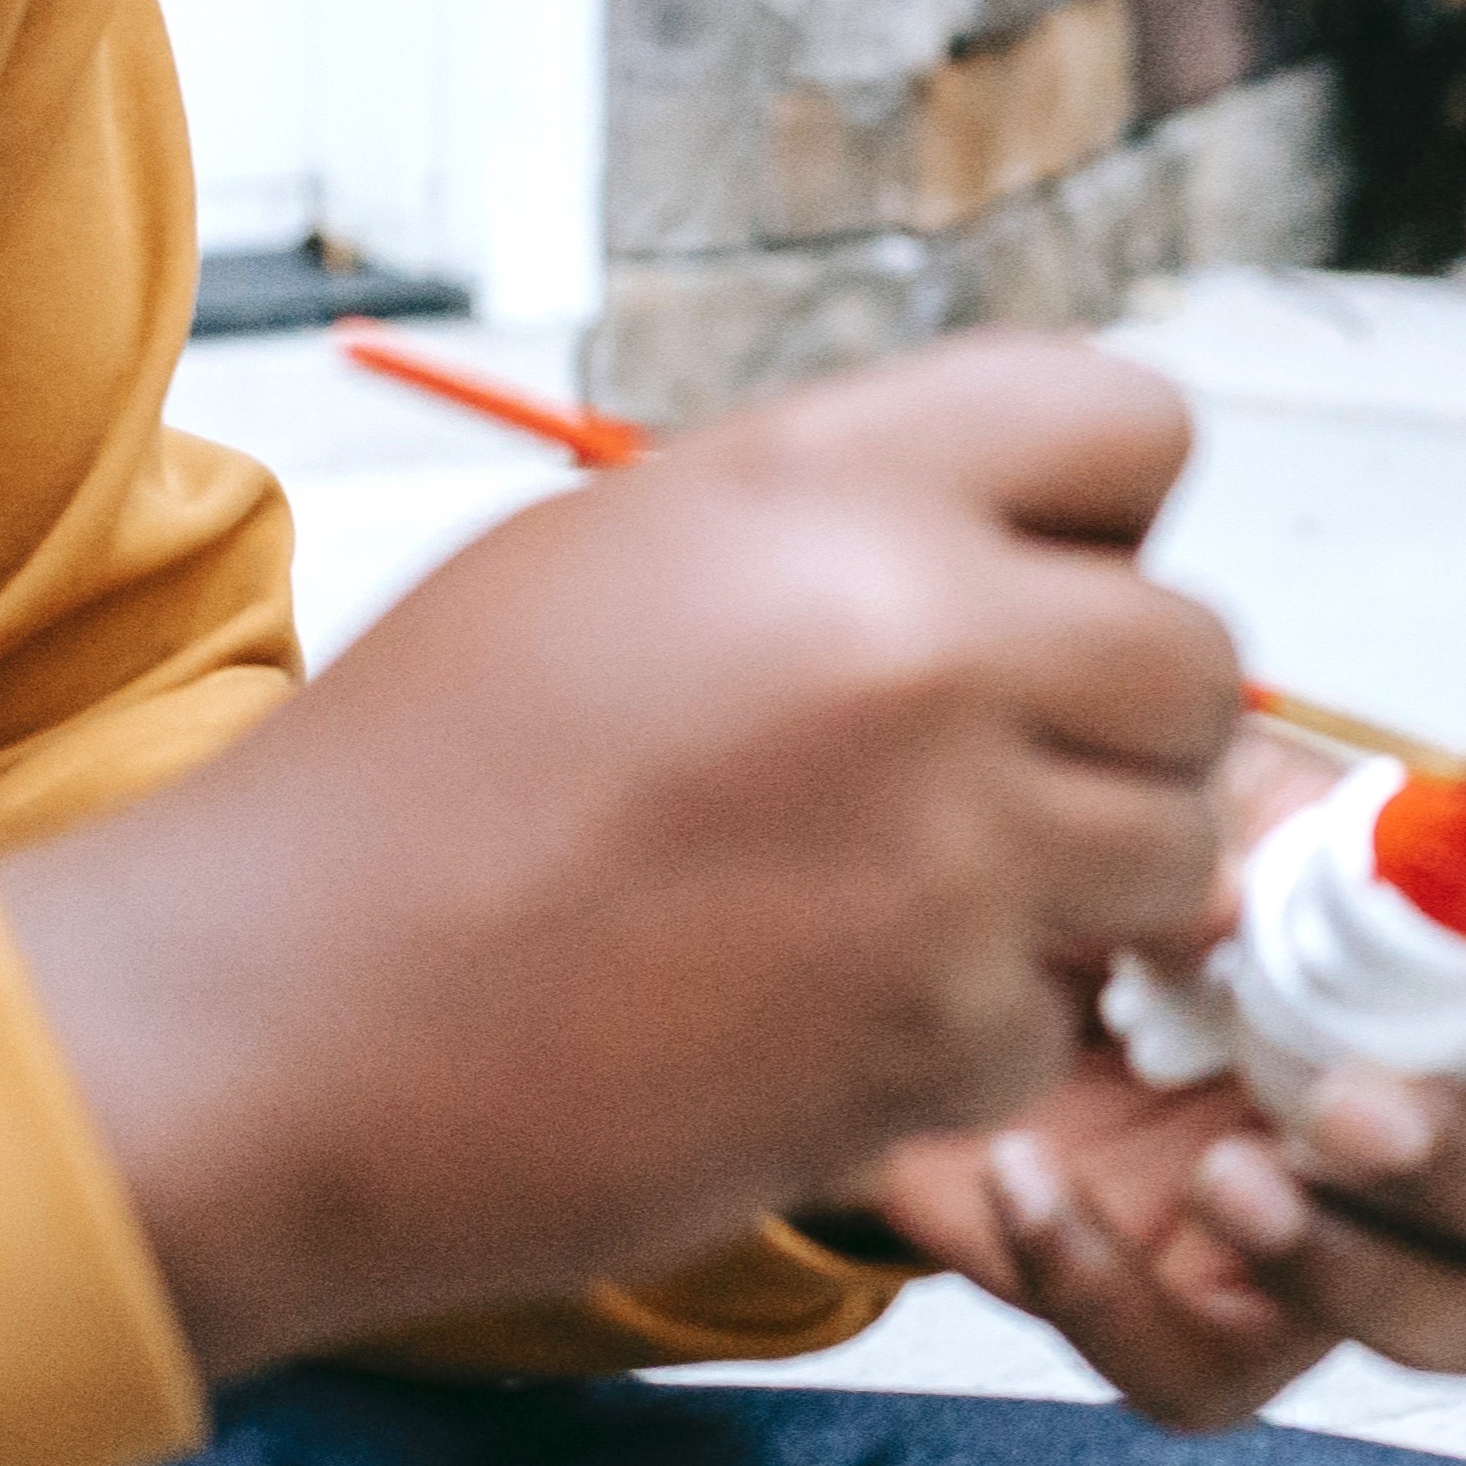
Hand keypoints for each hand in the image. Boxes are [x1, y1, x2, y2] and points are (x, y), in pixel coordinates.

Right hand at [0, 338, 1242, 1378]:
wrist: (268, 1027)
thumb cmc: (418, 786)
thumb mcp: (626, 553)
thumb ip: (848, 527)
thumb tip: (1039, 549)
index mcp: (832, 480)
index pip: (1136, 426)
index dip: (1101, 520)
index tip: (1025, 591)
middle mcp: (917, 635)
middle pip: (1198, 660)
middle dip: (1117, 729)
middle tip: (982, 780)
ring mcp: (945, 844)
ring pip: (1173, 851)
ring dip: (1072, 892)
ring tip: (892, 899)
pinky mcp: (933, 1031)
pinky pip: (1058, 1019)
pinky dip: (962, 1039)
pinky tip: (806, 1018)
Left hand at [845, 734, 1465, 1430]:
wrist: (929, 956)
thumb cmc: (1104, 868)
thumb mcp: (1169, 799)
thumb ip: (1241, 829)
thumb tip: (1254, 905)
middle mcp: (1460, 1110)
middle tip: (1339, 1114)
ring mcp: (1362, 1234)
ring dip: (1368, 1274)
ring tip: (1218, 1179)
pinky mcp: (1223, 1324)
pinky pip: (1215, 1373)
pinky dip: (1111, 1293)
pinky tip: (1028, 1185)